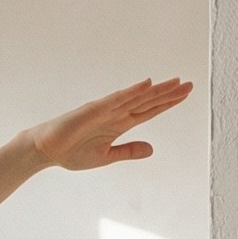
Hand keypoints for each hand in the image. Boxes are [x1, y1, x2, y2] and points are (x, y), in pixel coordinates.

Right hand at [23, 77, 193, 171]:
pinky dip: (132, 91)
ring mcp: (106, 109)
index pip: (150, 111)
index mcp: (120, 125)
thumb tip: (152, 150)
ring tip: (175, 82)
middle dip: (169, 93)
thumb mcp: (107, 156)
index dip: (168, 103)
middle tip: (190, 84)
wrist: (47, 150)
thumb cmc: (72, 152)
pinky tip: (146, 85)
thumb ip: (129, 151)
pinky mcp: (94, 109)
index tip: (185, 95)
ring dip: (156, 90)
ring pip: (137, 97)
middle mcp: (116, 114)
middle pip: (148, 101)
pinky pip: (117, 99)